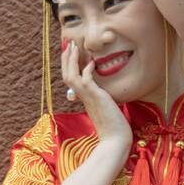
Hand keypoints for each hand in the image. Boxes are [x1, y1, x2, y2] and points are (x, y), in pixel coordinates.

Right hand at [61, 40, 132, 155]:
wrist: (116, 141)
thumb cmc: (114, 128)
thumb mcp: (107, 110)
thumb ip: (103, 101)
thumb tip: (104, 94)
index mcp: (85, 99)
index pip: (72, 79)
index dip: (70, 65)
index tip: (72, 53)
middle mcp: (83, 97)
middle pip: (67, 75)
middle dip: (67, 58)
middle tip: (69, 43)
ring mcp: (88, 98)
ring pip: (71, 76)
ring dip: (71, 60)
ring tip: (74, 46)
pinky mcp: (96, 98)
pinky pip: (85, 81)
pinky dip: (86, 70)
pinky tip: (91, 63)